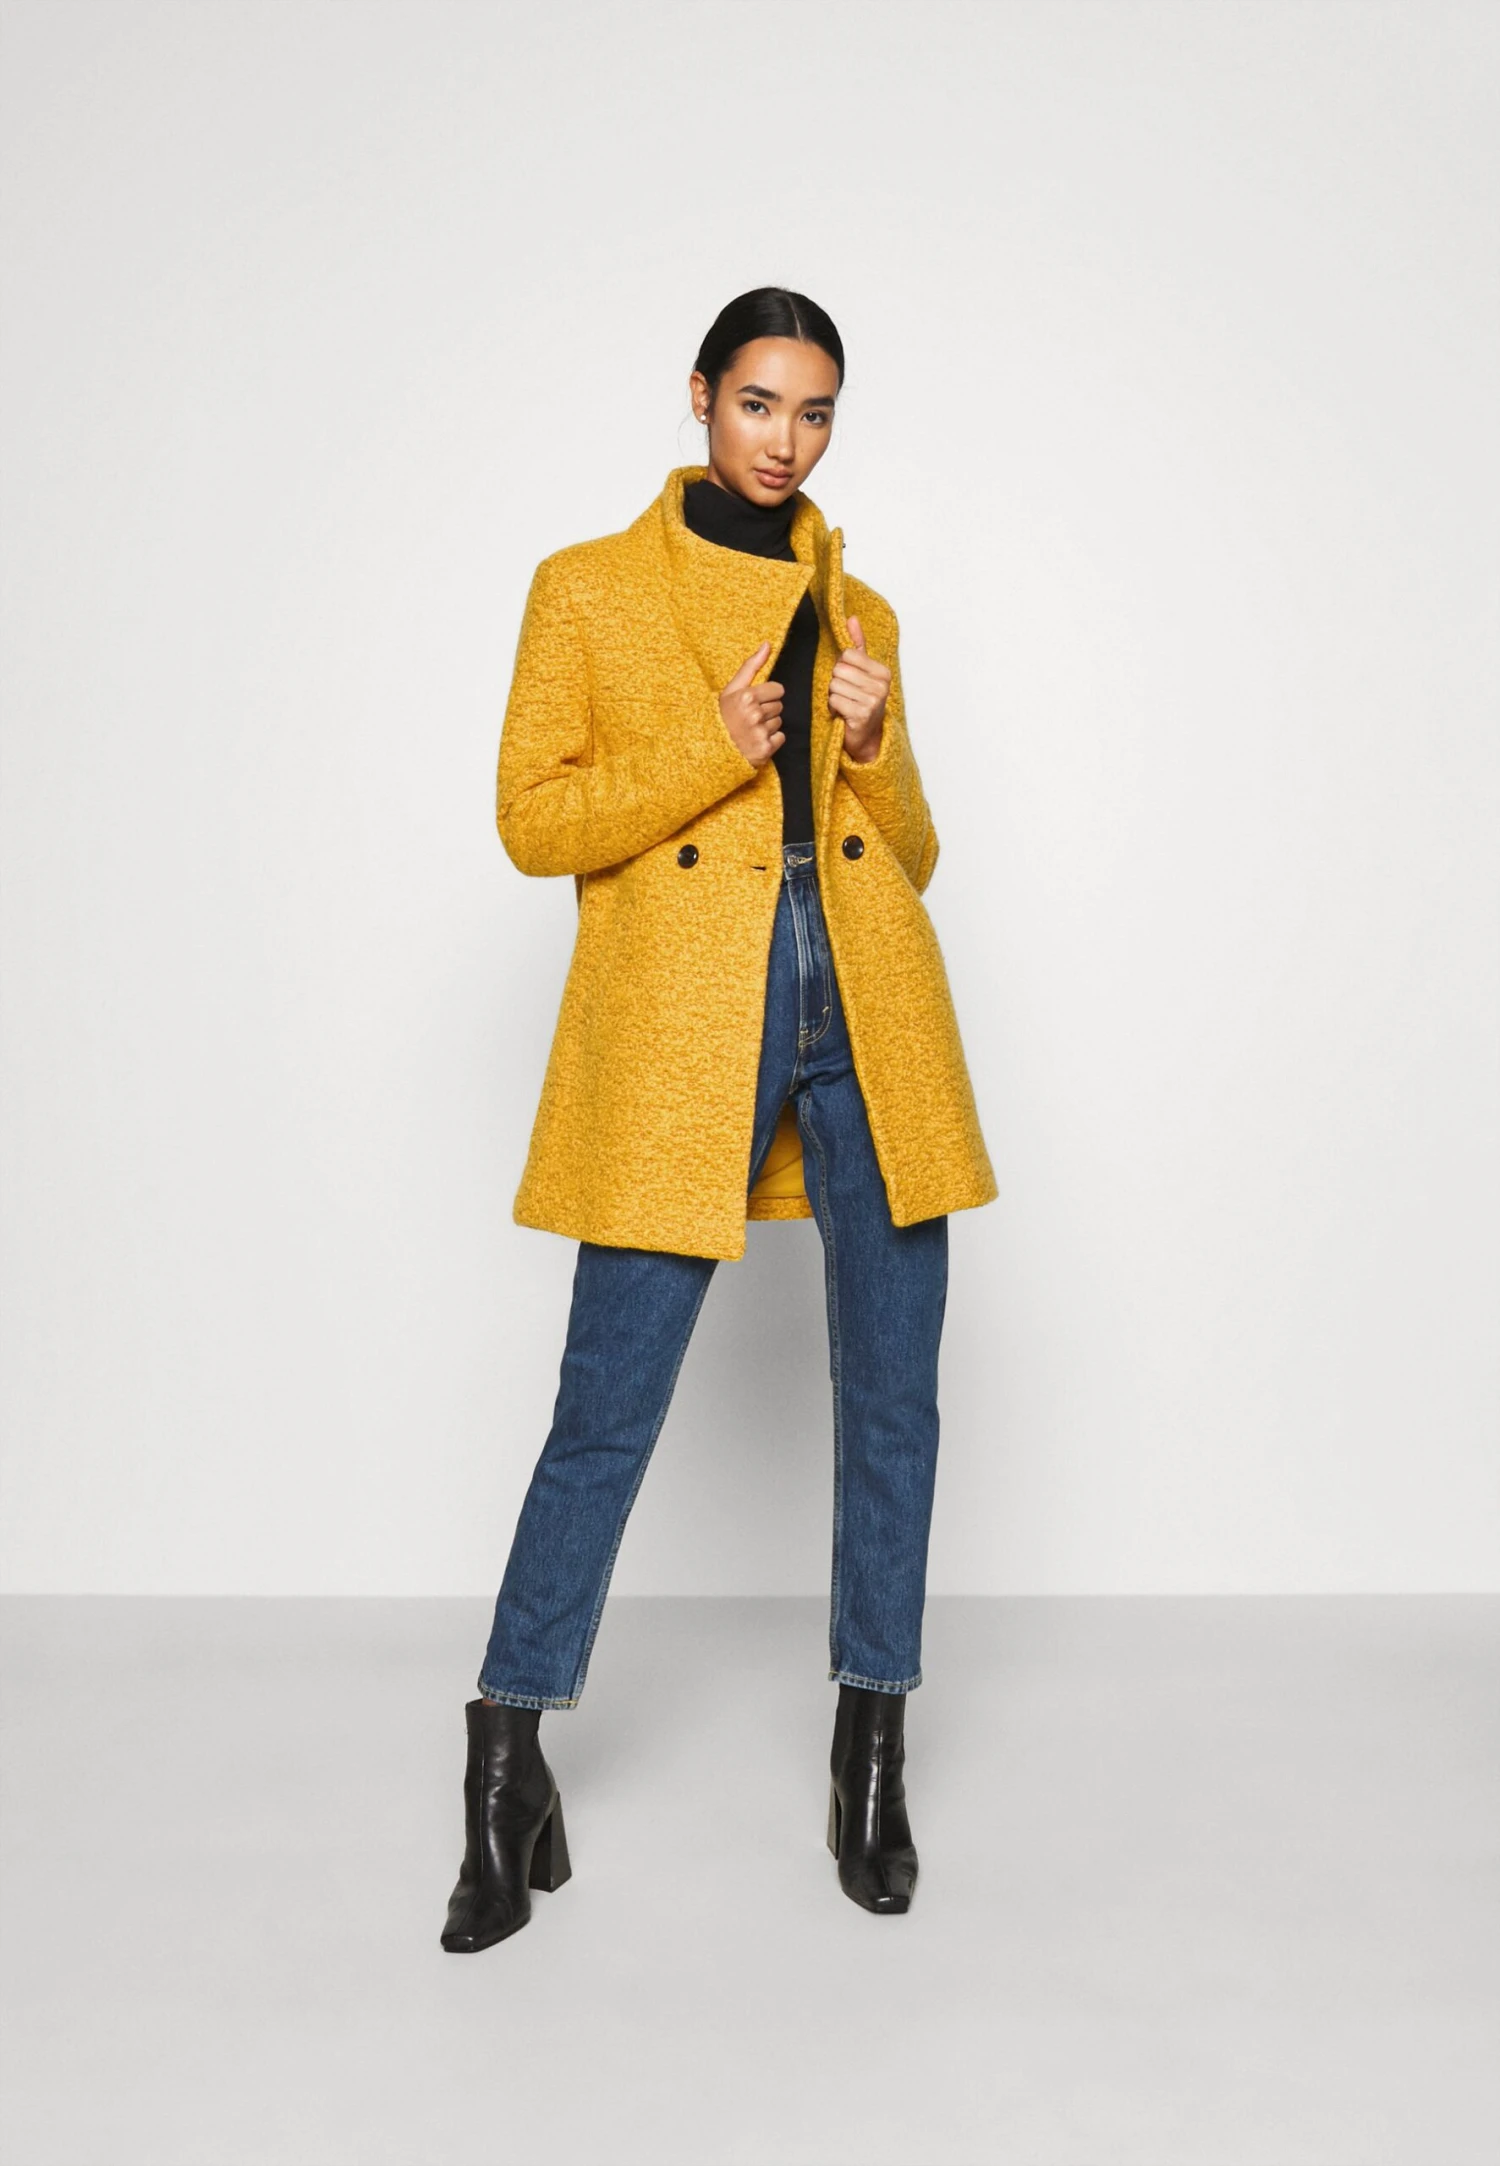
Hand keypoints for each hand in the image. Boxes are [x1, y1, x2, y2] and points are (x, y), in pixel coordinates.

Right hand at [719, 640, 785, 767]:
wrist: (711, 748)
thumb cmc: (722, 716)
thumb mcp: (731, 689)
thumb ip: (751, 666)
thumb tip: (768, 644)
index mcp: (747, 697)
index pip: (778, 690)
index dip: (768, 695)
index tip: (756, 701)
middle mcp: (755, 714)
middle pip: (779, 706)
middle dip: (767, 710)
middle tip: (750, 717)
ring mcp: (760, 733)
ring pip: (779, 722)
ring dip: (768, 725)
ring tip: (751, 729)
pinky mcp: (765, 748)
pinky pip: (780, 738)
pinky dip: (770, 740)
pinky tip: (755, 740)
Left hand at [828, 614, 887, 763]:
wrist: (866, 737)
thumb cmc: (862, 701)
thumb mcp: (862, 672)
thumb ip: (858, 645)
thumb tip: (852, 619)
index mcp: (883, 672)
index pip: (848, 655)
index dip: (842, 667)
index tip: (851, 681)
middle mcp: (881, 686)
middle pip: (840, 670)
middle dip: (837, 683)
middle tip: (847, 695)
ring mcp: (873, 701)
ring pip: (835, 685)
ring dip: (834, 697)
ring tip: (845, 704)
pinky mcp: (861, 715)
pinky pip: (834, 701)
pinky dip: (833, 708)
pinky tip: (843, 714)